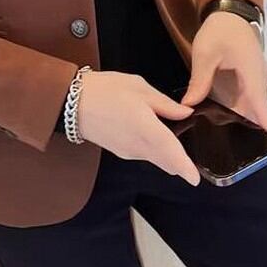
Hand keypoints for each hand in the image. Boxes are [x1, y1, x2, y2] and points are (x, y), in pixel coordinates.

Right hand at [78, 70, 200, 185]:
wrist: (70, 102)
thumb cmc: (105, 90)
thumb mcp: (139, 88)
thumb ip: (165, 104)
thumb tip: (185, 113)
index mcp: (147, 130)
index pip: (173, 154)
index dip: (186, 168)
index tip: (195, 178)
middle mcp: (138, 147)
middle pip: (166, 162)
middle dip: (178, 161)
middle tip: (189, 150)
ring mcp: (127, 152)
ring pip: (154, 158)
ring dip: (164, 153)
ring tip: (168, 132)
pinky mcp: (118, 151)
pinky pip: (142, 153)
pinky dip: (151, 148)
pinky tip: (149, 132)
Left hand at [181, 11, 266, 131]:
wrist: (230, 12)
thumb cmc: (221, 29)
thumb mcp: (205, 54)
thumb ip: (199, 81)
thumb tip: (189, 105)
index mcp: (253, 73)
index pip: (261, 106)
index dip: (263, 127)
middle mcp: (259, 78)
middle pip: (254, 109)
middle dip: (244, 128)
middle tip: (228, 147)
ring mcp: (256, 78)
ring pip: (248, 103)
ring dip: (237, 116)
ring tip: (220, 136)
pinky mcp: (249, 77)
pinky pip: (244, 96)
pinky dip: (234, 105)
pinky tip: (218, 115)